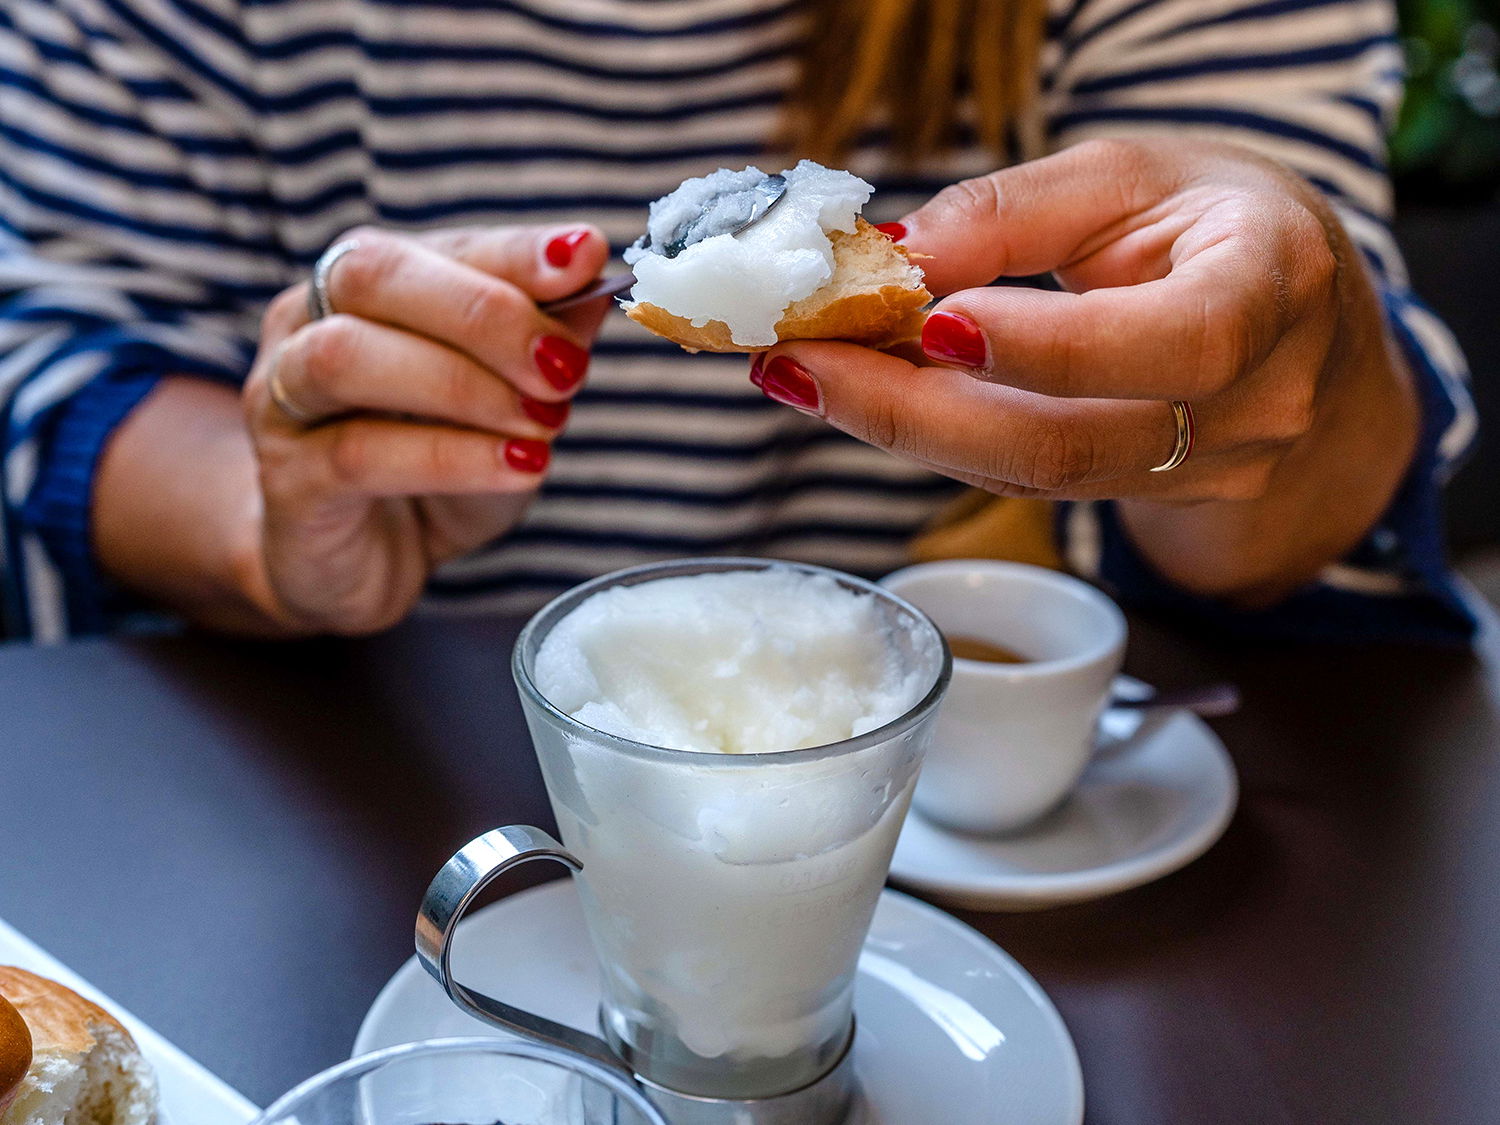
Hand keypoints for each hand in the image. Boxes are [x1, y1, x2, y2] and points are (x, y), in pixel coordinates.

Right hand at [242, 224, 607, 632]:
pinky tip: (518, 467)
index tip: (587, 256)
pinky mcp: (285, 480)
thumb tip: (598, 286)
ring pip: (346, 357)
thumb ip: (544, 341)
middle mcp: (307, 322)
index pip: (442, 244)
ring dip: (462, 385)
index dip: (516, 251)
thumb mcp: (508, 401)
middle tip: (565, 365)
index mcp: (370, 283)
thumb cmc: (435, 464)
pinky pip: (358, 453)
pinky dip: (451, 456)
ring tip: (545, 422)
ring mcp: (282, 398)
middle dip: (483, 313)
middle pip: (373, 275)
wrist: (363, 561)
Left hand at [755, 138, 1418, 602]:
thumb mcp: (1132, 177)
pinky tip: (870, 396)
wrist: (1300, 323)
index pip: (1176, 343)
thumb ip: (1018, 210)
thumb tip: (899, 253)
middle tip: (799, 362)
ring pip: (1033, 478)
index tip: (930, 322)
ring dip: (903, 428)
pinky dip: (941, 439)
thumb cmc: (1217, 227)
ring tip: (805, 372)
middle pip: (1069, 444)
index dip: (1050, 348)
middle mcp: (1254, 405)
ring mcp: (1207, 474)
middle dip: (912, 410)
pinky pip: (1030, 485)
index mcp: (1272, 290)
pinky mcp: (1151, 503)